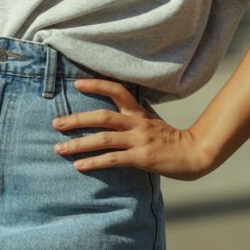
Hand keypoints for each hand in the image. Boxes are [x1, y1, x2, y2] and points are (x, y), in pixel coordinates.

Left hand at [51, 78, 208, 180]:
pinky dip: (94, 162)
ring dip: (78, 143)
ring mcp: (139, 140)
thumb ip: (132, 115)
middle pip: (102, 116)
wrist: (194, 154)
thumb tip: (112, 110)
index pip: (116, 90)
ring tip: (59, 148)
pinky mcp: (141, 158)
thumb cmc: (169, 139)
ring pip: (103, 139)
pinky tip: (79, 166)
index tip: (76, 83)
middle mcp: (137, 123)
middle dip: (76, 119)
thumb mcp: (151, 120)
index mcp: (138, 111)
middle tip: (55, 123)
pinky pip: (113, 159)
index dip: (96, 85)